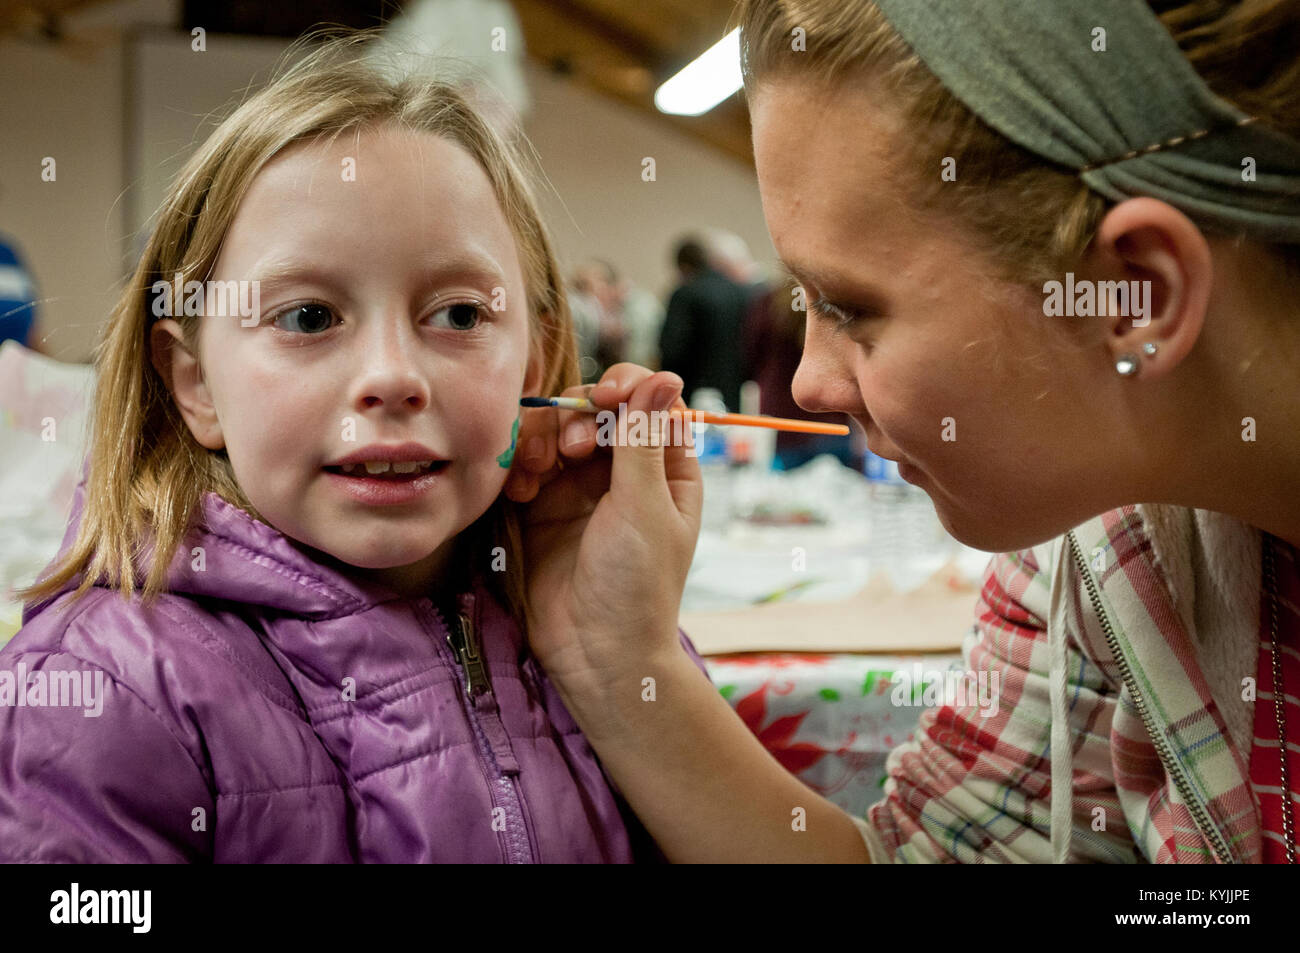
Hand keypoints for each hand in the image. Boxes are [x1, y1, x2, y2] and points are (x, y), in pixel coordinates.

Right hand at [504, 364, 701, 696]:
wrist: (596, 653)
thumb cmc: (637, 585)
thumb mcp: (644, 506)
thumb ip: (644, 438)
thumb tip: (665, 375)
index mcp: (667, 469)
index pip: (649, 401)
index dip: (625, 389)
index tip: (603, 399)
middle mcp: (624, 472)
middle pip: (596, 409)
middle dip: (578, 416)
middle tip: (575, 449)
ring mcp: (580, 488)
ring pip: (557, 431)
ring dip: (544, 438)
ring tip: (539, 470)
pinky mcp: (542, 507)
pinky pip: (527, 464)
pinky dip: (520, 466)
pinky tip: (521, 489)